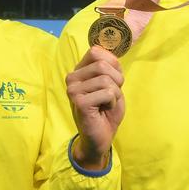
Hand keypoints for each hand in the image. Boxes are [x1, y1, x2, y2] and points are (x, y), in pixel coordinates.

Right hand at [66, 46, 124, 170]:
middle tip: (110, 96)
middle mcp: (72, 78)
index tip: (112, 81)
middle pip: (103, 65)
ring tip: (106, 104)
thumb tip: (111, 51)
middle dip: (116, 81)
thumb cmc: (106, 110)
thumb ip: (110, 67)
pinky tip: (103, 110)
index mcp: (79, 71)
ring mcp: (73, 90)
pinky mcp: (79, 102)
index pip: (96, 51)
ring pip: (106, 80)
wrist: (100, 137)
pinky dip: (112, 102)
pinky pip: (107, 92)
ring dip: (115, 94)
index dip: (112, 65)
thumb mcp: (112, 83)